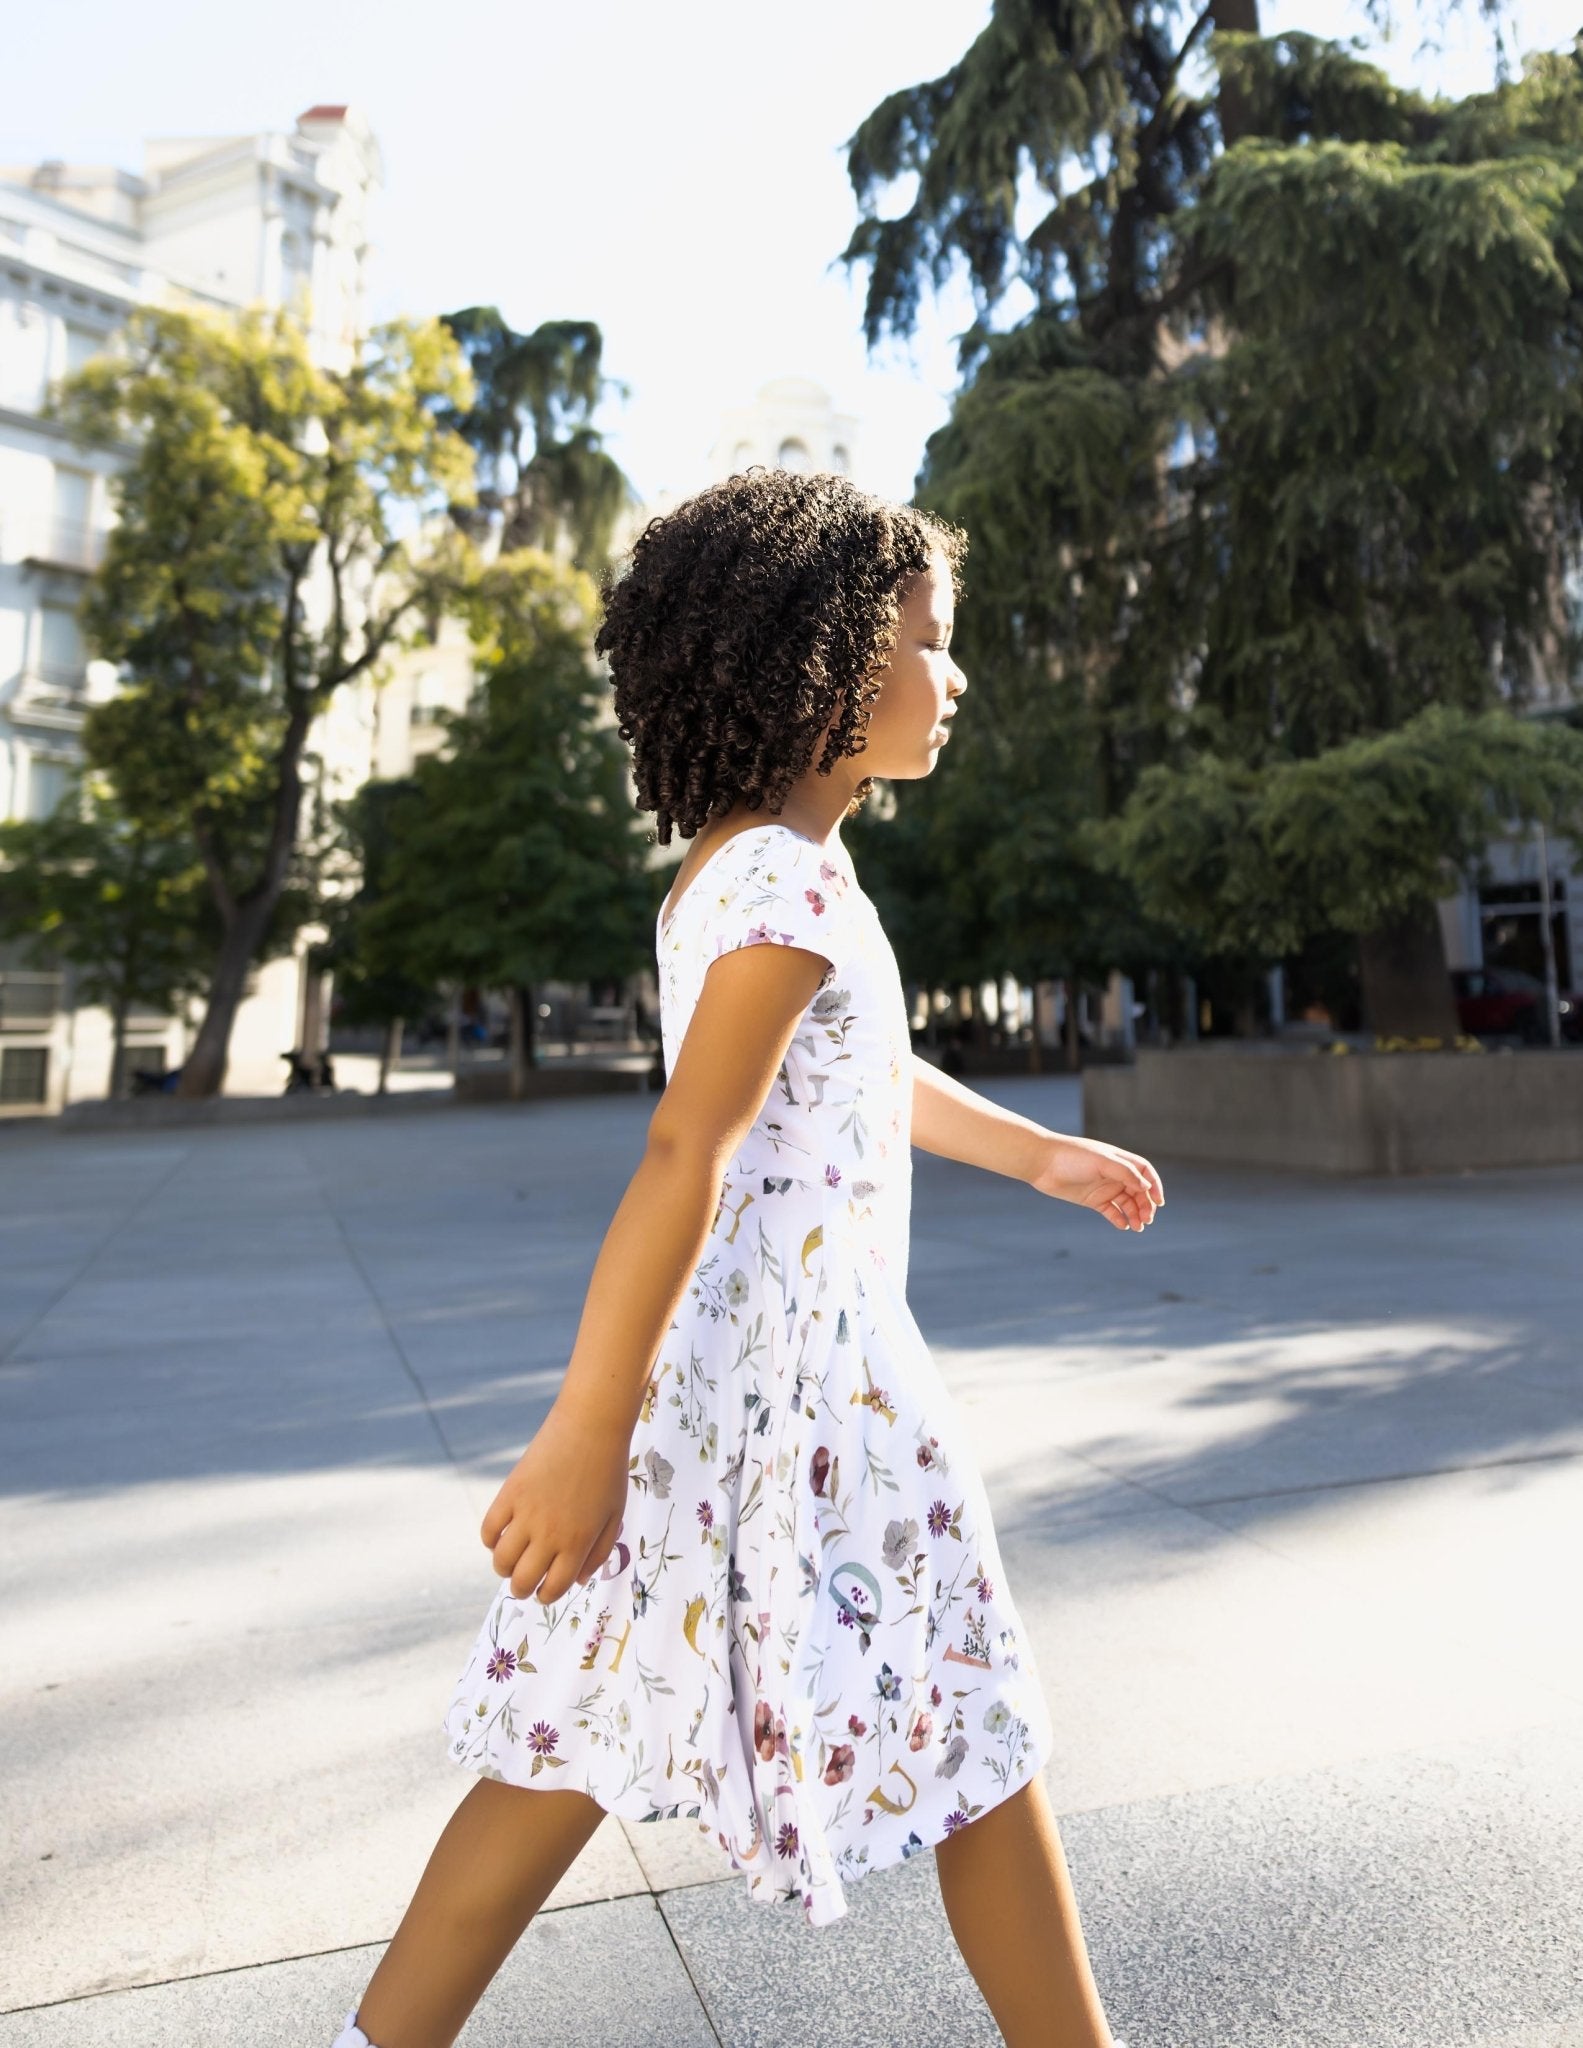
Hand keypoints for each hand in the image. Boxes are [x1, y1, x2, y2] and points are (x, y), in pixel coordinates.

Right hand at [481, 1400, 631, 1603]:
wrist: (590, 1427)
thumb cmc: (608, 1472)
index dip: (546, 1596)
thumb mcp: (614, 1516)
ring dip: (503, 1568)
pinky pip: (488, 1530)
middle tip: (524, 1581)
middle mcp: (549, 1534)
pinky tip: (501, 1536)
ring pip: (501, 1561)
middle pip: (522, 1581)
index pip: (552, 1588)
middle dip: (522, 1589)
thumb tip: (576, 1581)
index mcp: (578, 1542)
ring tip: (512, 1560)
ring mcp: (526, 1513)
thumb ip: (598, 1552)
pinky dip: (490, 1541)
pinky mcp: (510, 1493)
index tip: (544, 1591)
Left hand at [1027, 1133, 1163, 1231]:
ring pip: (1126, 1203)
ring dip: (1135, 1214)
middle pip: (1138, 1191)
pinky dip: (1119, 1219)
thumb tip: (1147, 1186)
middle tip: (1147, 1219)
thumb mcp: (1102, 1161)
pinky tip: (1123, 1226)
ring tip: (1138, 1226)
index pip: (1145, 1172)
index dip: (1155, 1186)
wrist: (1042, 1163)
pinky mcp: (1092, 1200)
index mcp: (1119, 1160)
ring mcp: (1104, 1187)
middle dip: (1146, 1205)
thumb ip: (1125, 1173)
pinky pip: (1111, 1211)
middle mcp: (1114, 1174)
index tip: (1159, 1202)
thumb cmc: (1072, 1156)